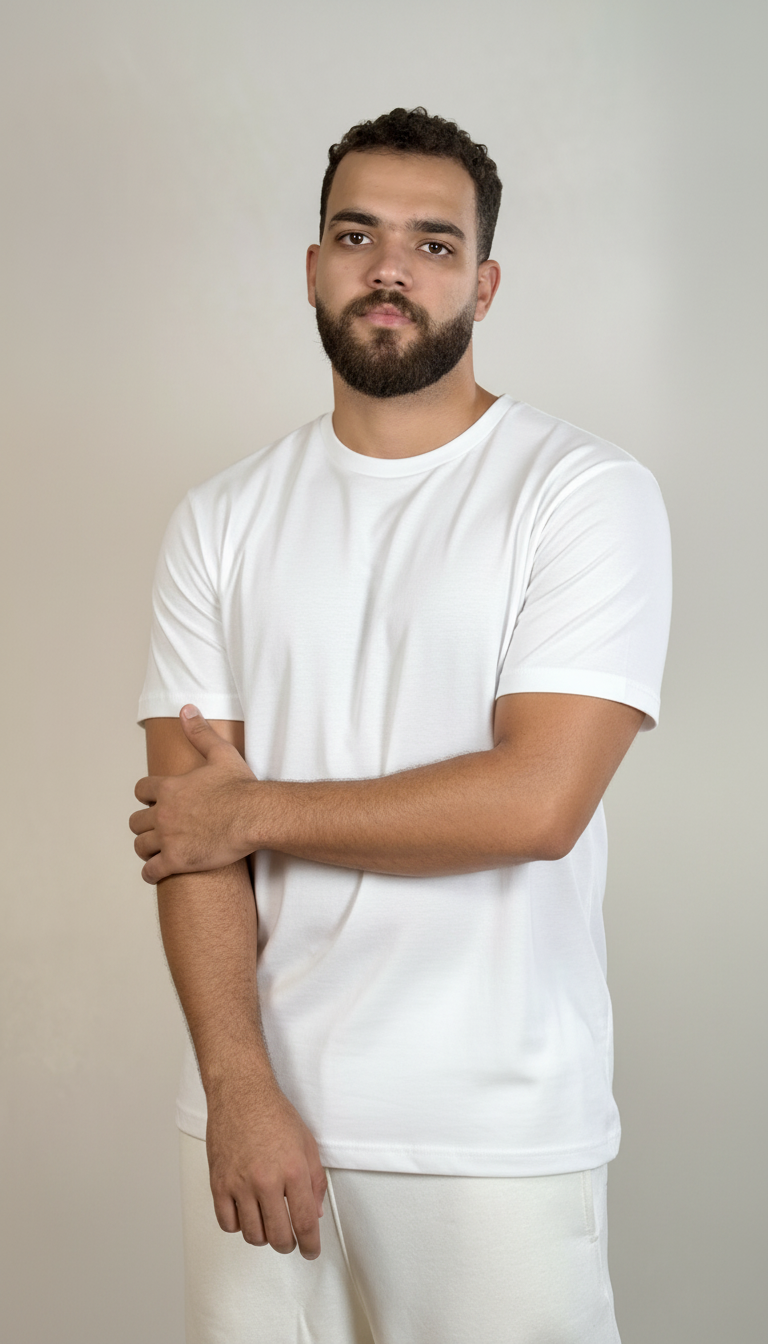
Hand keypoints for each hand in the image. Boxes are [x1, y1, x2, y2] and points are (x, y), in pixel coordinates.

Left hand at [130, 706, 257, 882]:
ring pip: (140, 846)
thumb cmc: (241, 786)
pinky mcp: (177, 860)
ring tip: (154, 851)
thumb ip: (200, 732)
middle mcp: (163, 813)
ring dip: (146, 849)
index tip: (153, 802)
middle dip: (144, 825)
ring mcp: (168, 838)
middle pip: (136, 821)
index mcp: (169, 788)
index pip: (141, 791)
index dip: (146, 796)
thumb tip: (186, 709)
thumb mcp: (220, 753)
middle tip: (155, 829)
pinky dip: (151, 873)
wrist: (255, 815)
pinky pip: (151, 871)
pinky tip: (156, 872)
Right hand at [207, 1073, 326, 1259]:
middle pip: (278, 1235)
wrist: (241, 1094)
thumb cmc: (273, 1113)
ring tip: (268, 1224)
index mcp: (293, 1170)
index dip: (309, 1244)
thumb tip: (314, 1211)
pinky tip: (246, 1215)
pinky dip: (238, 1226)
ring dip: (264, 1236)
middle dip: (288, 1244)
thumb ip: (315, 1181)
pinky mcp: (219, 1183)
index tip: (310, 1250)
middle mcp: (266, 1180)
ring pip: (252, 1234)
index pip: (304, 1222)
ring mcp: (240, 1184)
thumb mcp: (307, 1144)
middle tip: (290, 1240)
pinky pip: (228, 1223)